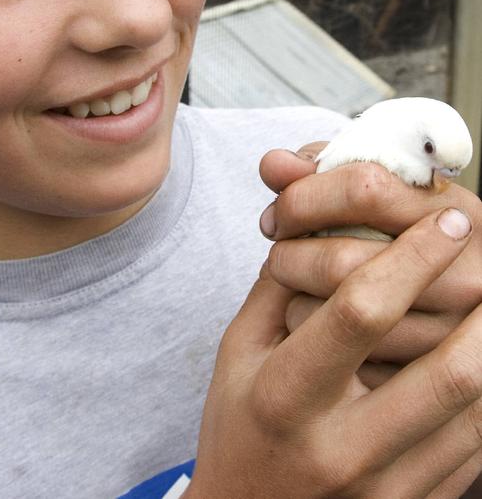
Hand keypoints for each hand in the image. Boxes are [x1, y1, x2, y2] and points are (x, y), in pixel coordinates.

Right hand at [186, 209, 481, 497]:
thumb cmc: (238, 430)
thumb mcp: (237, 352)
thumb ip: (277, 288)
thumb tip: (320, 224)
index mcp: (287, 395)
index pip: (361, 312)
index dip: (413, 258)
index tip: (447, 222)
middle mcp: (342, 446)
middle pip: (446, 371)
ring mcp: (385, 487)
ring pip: (475, 410)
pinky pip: (475, 449)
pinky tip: (478, 355)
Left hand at [259, 147, 481, 387]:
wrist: (444, 299)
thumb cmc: (392, 231)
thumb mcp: (369, 191)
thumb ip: (320, 171)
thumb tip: (273, 165)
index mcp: (455, 211)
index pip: (364, 188)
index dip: (304, 197)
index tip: (280, 211)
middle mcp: (468, 275)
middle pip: (342, 261)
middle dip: (288, 253)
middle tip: (276, 253)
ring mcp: (455, 334)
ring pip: (337, 315)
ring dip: (296, 297)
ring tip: (295, 285)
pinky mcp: (430, 380)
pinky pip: (344, 362)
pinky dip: (316, 340)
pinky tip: (316, 325)